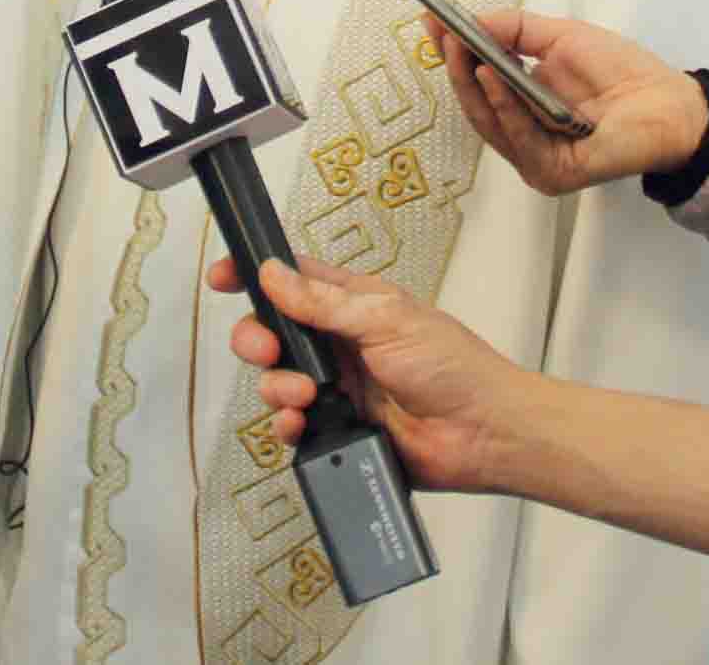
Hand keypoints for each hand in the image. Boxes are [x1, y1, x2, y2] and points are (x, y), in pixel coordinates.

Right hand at [210, 254, 532, 495]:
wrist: (484, 434)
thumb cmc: (455, 367)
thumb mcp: (386, 319)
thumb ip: (323, 302)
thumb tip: (273, 274)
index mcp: (354, 306)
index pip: (293, 280)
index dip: (255, 275)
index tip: (224, 277)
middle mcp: (342, 345)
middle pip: (274, 333)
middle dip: (258, 340)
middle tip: (267, 349)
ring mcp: (339, 388)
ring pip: (278, 381)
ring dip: (277, 386)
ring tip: (303, 394)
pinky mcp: (341, 429)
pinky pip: (294, 427)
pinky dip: (288, 425)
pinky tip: (300, 423)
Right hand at [435, 9, 708, 196]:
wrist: (671, 105)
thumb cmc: (624, 72)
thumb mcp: (561, 37)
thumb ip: (515, 30)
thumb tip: (471, 20)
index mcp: (524, 106)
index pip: (478, 81)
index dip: (454, 52)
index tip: (432, 22)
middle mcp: (525, 134)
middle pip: (476, 105)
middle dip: (456, 67)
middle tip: (443, 35)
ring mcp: (536, 157)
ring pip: (490, 124)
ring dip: (473, 85)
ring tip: (461, 49)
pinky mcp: (552, 172)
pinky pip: (519, 139)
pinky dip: (503, 108)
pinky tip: (494, 78)